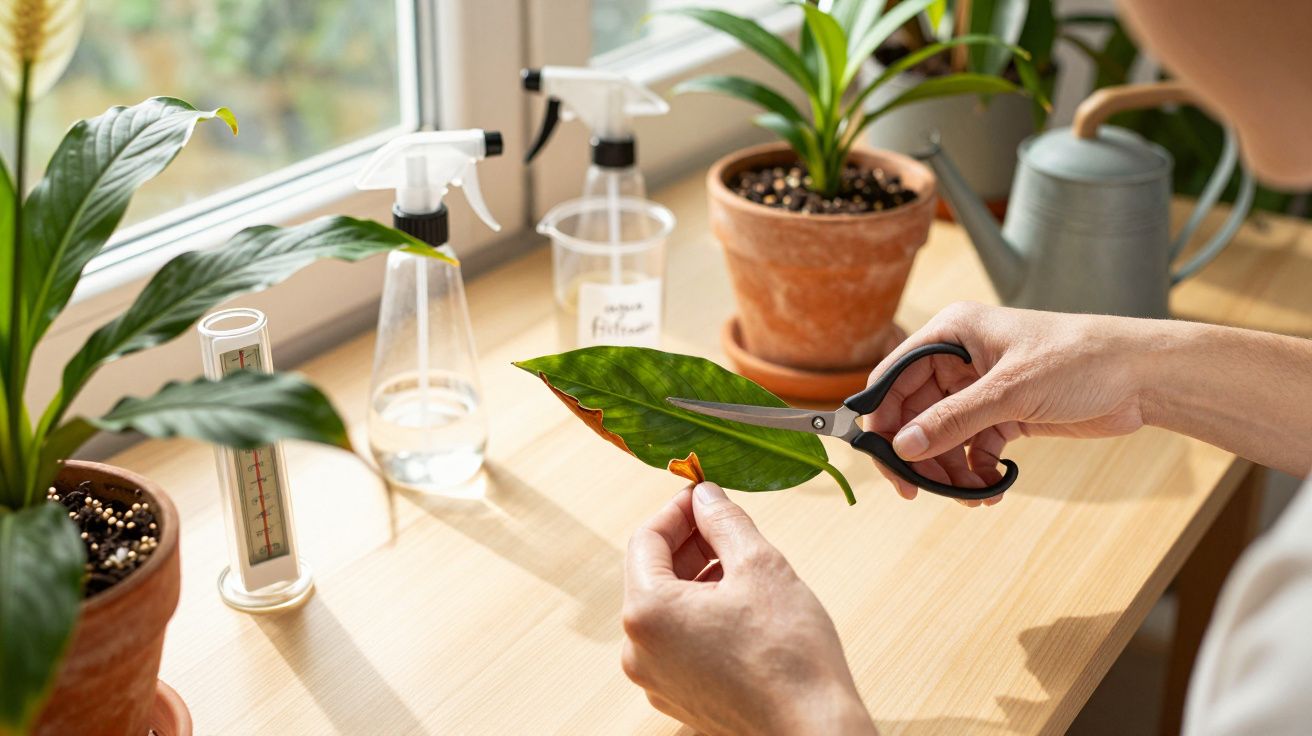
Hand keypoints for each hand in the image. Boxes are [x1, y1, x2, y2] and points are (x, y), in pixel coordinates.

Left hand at [622, 483, 875, 735]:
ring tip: (741, 565)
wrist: (812, 731)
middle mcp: (638, 650)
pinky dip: (701, 614)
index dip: (677, 509)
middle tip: (726, 523)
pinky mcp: (678, 697)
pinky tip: (740, 605)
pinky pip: (677, 640)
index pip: (645, 538)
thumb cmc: (790, 656)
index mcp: (647, 613)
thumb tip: (706, 495)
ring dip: (697, 577)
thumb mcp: (760, 565)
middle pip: (651, 574)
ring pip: (666, 608)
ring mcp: (655, 679)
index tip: (705, 494)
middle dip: (689, 543)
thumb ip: (724, 521)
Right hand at [864, 303, 1149, 503]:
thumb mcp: (1010, 391)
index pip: (895, 376)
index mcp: (953, 333)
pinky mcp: (1005, 412)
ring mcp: (982, 387)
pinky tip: (988, 488)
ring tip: (966, 496)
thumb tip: (903, 447)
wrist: (1142, 376)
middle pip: (915, 412)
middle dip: (919, 453)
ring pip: (943, 435)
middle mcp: (960, 358)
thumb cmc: (1080, 360)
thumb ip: (953, 420)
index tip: (883, 457)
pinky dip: (974, 470)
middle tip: (920, 491)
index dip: (884, 417)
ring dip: (948, 469)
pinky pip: (972, 446)